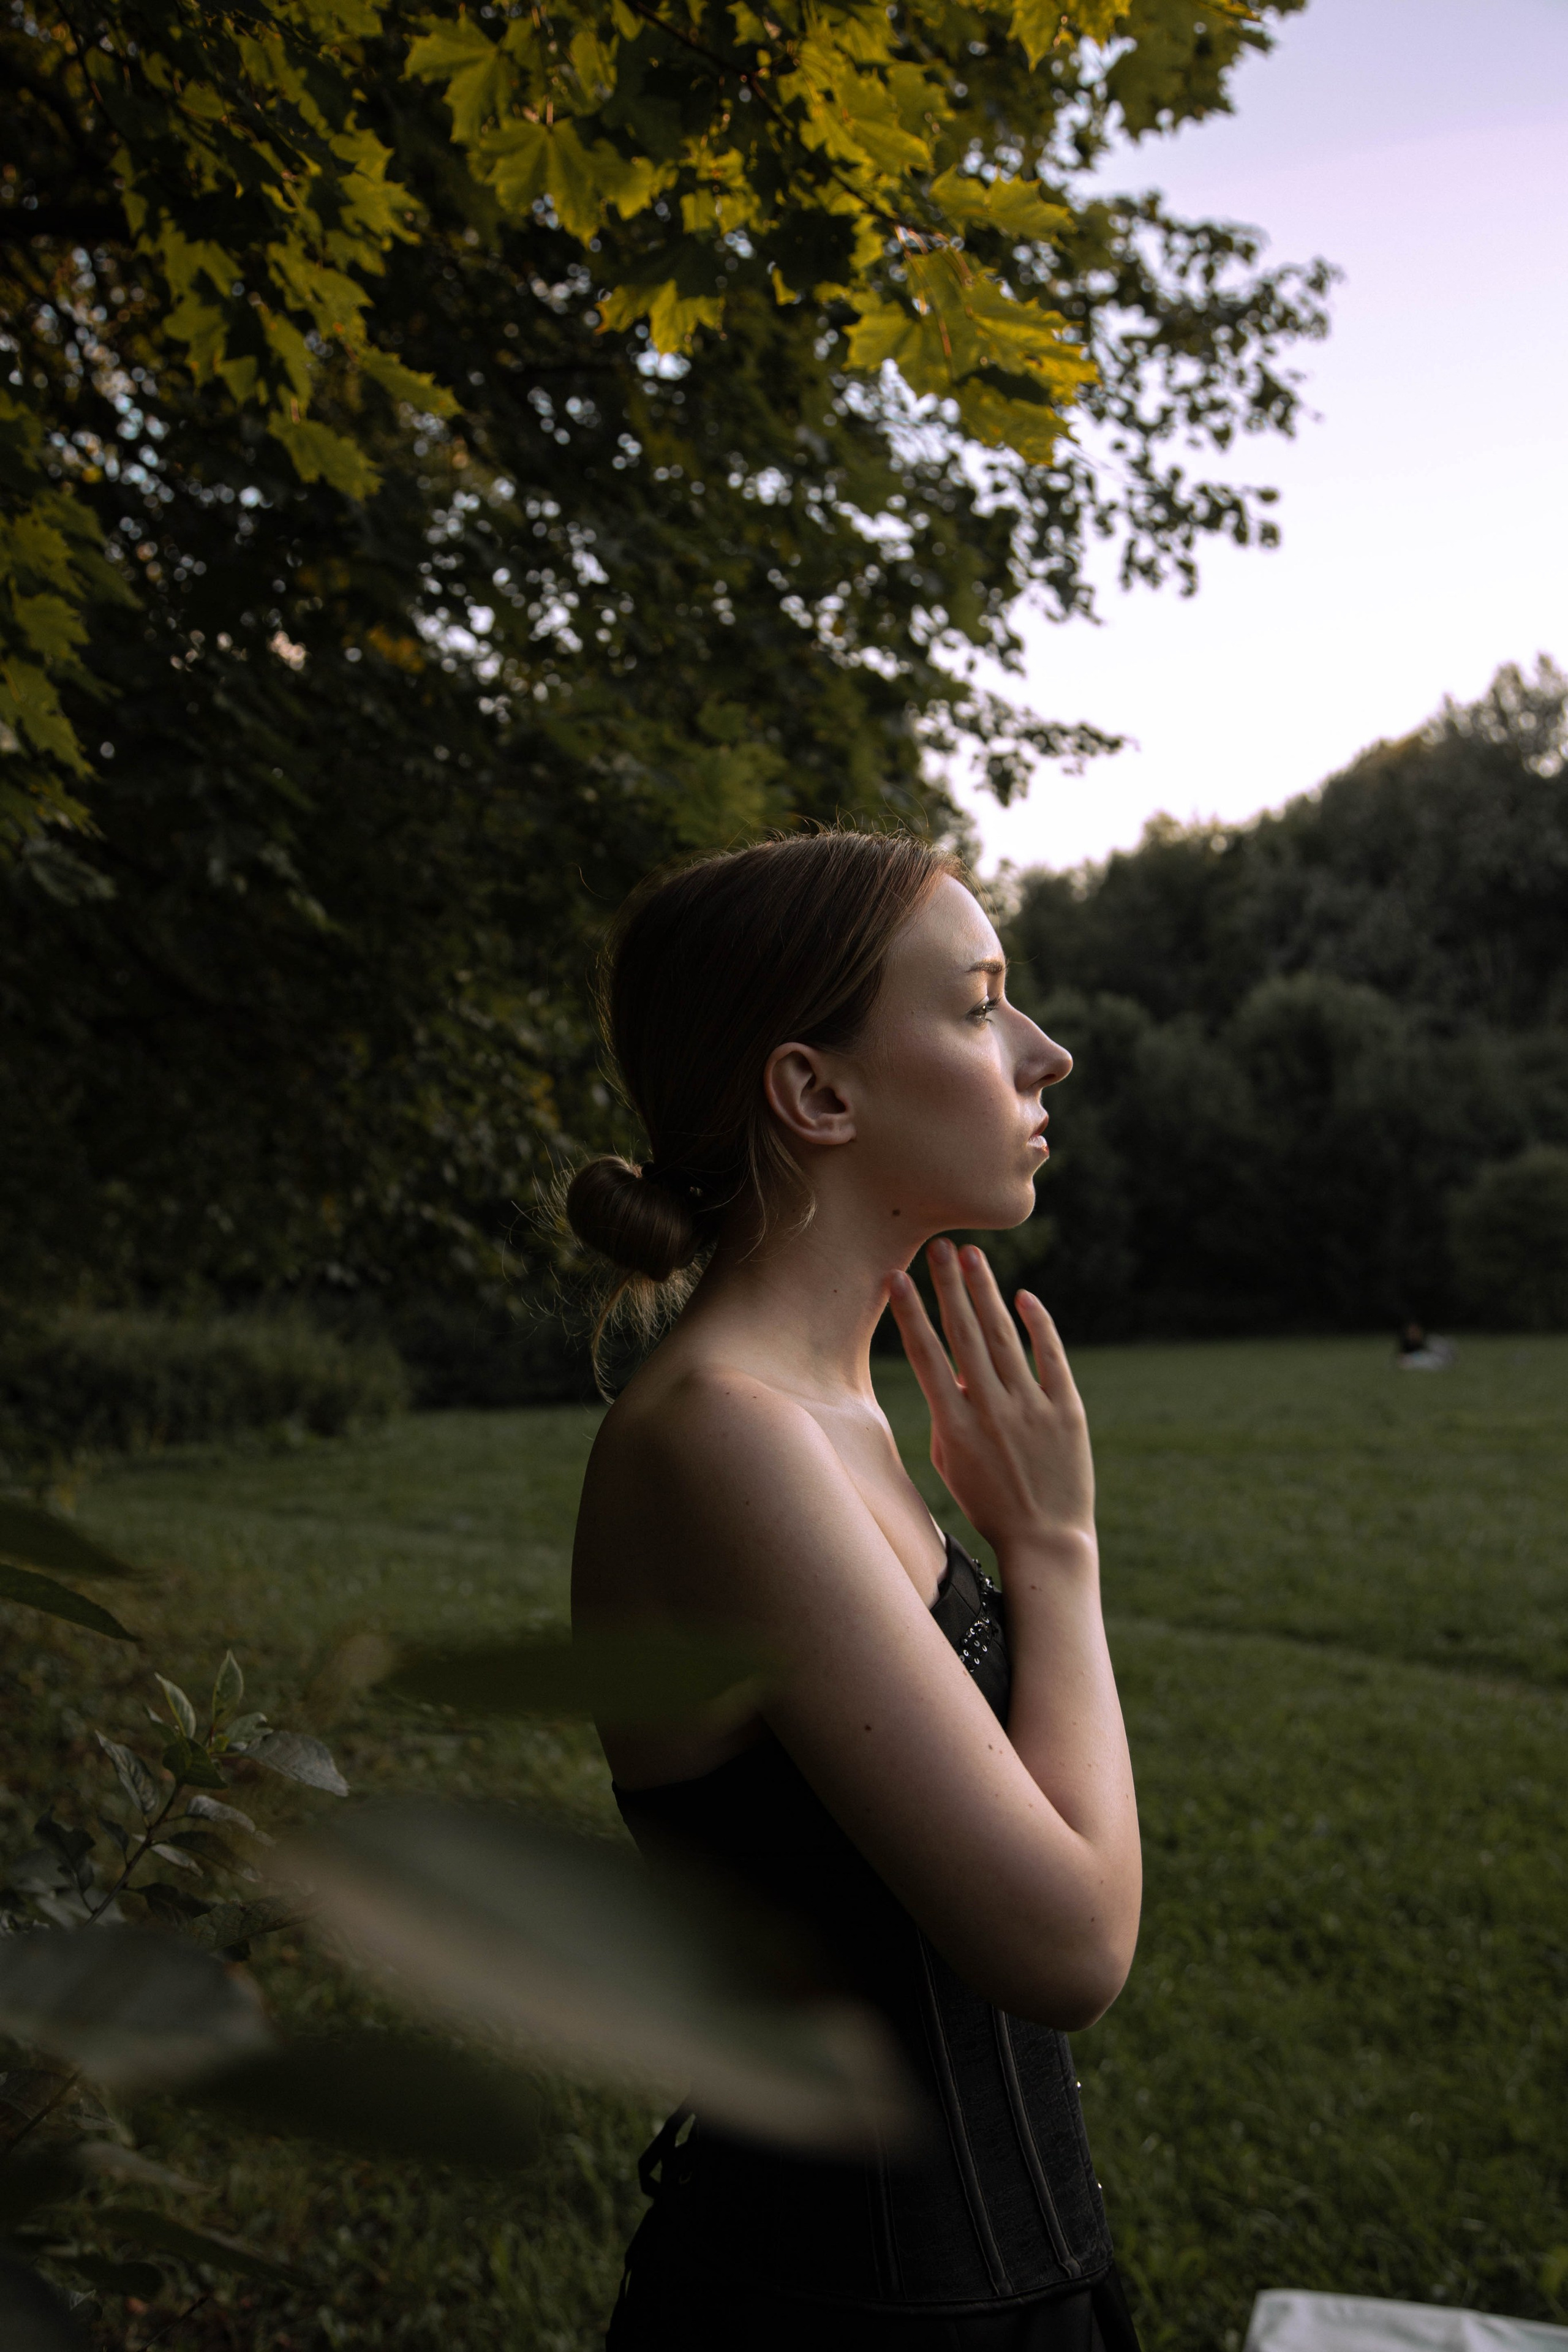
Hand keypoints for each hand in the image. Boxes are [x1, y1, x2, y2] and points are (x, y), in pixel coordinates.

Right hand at [887, 1241, 1093, 1557]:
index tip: (898, 1277)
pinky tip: (1024, 1297)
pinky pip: (1051, 1357)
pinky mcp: (1067, 1411)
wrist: (1046, 1539)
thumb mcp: (952, 1463)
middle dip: (949, 1286)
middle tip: (939, 1246)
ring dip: (986, 1293)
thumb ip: (947, 1414)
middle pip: (964, 1335)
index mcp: (954, 1427)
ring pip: (1004, 1337)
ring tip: (973, 1257)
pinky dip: (1038, 1324)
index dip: (910, 1313)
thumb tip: (950, 1370)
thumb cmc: (990, 1502)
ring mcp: (1031, 1409)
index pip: (926, 1357)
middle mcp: (991, 1411)